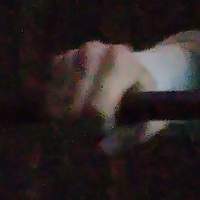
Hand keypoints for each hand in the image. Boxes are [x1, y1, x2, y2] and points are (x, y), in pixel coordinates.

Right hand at [45, 41, 163, 156]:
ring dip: (68, 121)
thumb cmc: (144, 97)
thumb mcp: (150, 117)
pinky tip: (77, 107)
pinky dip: (59, 109)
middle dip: (81, 128)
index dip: (98, 128)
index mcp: (120, 60)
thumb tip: (103, 149)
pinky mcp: (59, 60)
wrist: (135, 71)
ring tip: (88, 120)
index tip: (107, 131)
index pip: (95, 107)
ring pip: (57, 105)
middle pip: (72, 108)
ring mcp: (73, 54)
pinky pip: (50, 96)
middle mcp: (93, 51)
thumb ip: (131, 136)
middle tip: (95, 131)